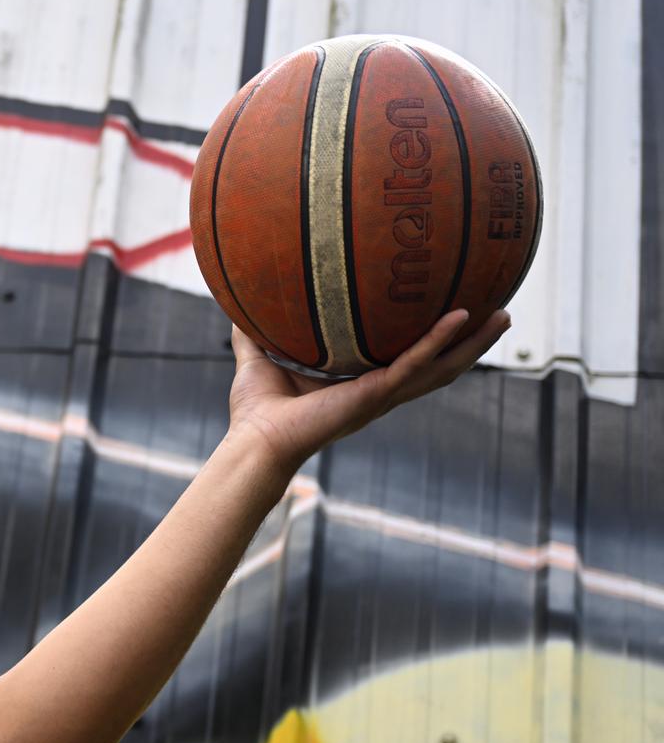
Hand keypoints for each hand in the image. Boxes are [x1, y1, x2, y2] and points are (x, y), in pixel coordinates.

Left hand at [226, 308, 511, 472]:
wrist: (255, 442)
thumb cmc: (257, 411)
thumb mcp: (259, 357)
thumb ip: (252, 332)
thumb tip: (239, 300)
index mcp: (363, 385)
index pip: (410, 361)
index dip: (436, 342)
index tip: (457, 315)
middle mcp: (381, 392)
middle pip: (442, 366)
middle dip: (473, 344)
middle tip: (501, 314)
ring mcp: (383, 395)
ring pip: (443, 368)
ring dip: (475, 344)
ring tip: (504, 316)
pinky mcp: (376, 396)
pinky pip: (415, 364)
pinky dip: (439, 341)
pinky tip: (461, 317)